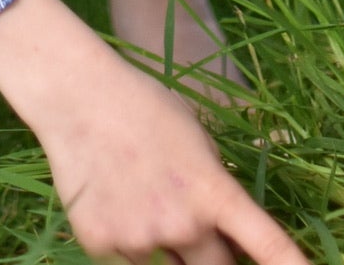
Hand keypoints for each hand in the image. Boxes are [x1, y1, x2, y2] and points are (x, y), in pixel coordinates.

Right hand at [0, 0, 306, 264]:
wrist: (77, 95)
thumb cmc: (143, 107)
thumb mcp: (195, 138)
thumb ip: (214, 188)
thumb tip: (227, 232)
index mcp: (213, 191)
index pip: (266, 245)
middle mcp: (184, 223)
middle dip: (213, 258)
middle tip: (193, 222)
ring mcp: (141, 239)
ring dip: (164, 244)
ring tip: (139, 191)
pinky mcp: (102, 246)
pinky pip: (126, 259)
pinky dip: (123, 239)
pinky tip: (111, 196)